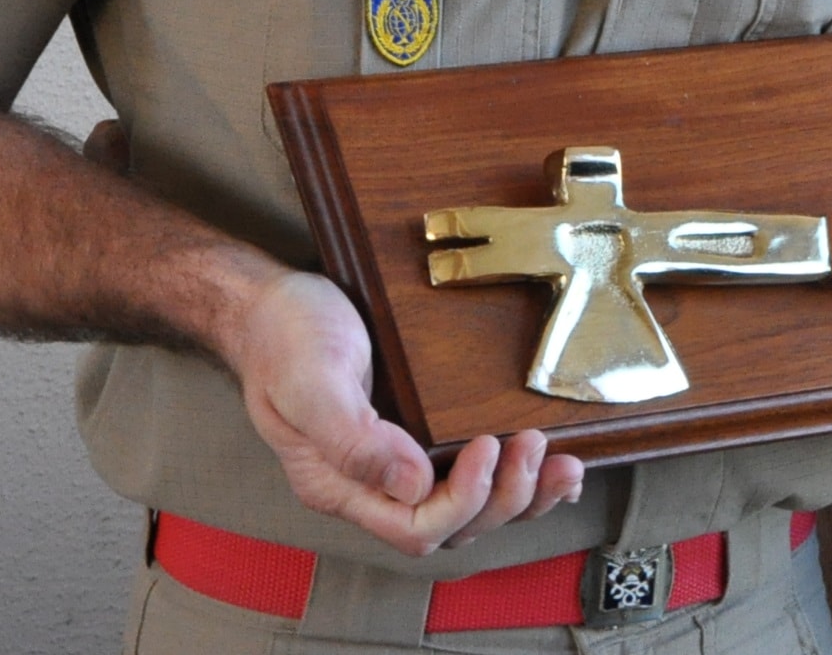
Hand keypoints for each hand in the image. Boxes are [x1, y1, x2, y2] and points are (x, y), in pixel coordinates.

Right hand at [223, 269, 582, 553]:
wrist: (271, 303)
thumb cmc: (283, 337)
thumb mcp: (310, 379)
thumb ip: (352, 438)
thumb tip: (411, 484)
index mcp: (338, 485)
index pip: (413, 528)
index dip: (462, 499)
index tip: (487, 445)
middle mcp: (370, 486)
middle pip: (452, 526)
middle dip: (502, 495)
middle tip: (531, 445)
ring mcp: (395, 463)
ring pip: (468, 508)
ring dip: (520, 493)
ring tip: (560, 463)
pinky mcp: (416, 433)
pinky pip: (468, 473)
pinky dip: (512, 475)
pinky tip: (545, 461)